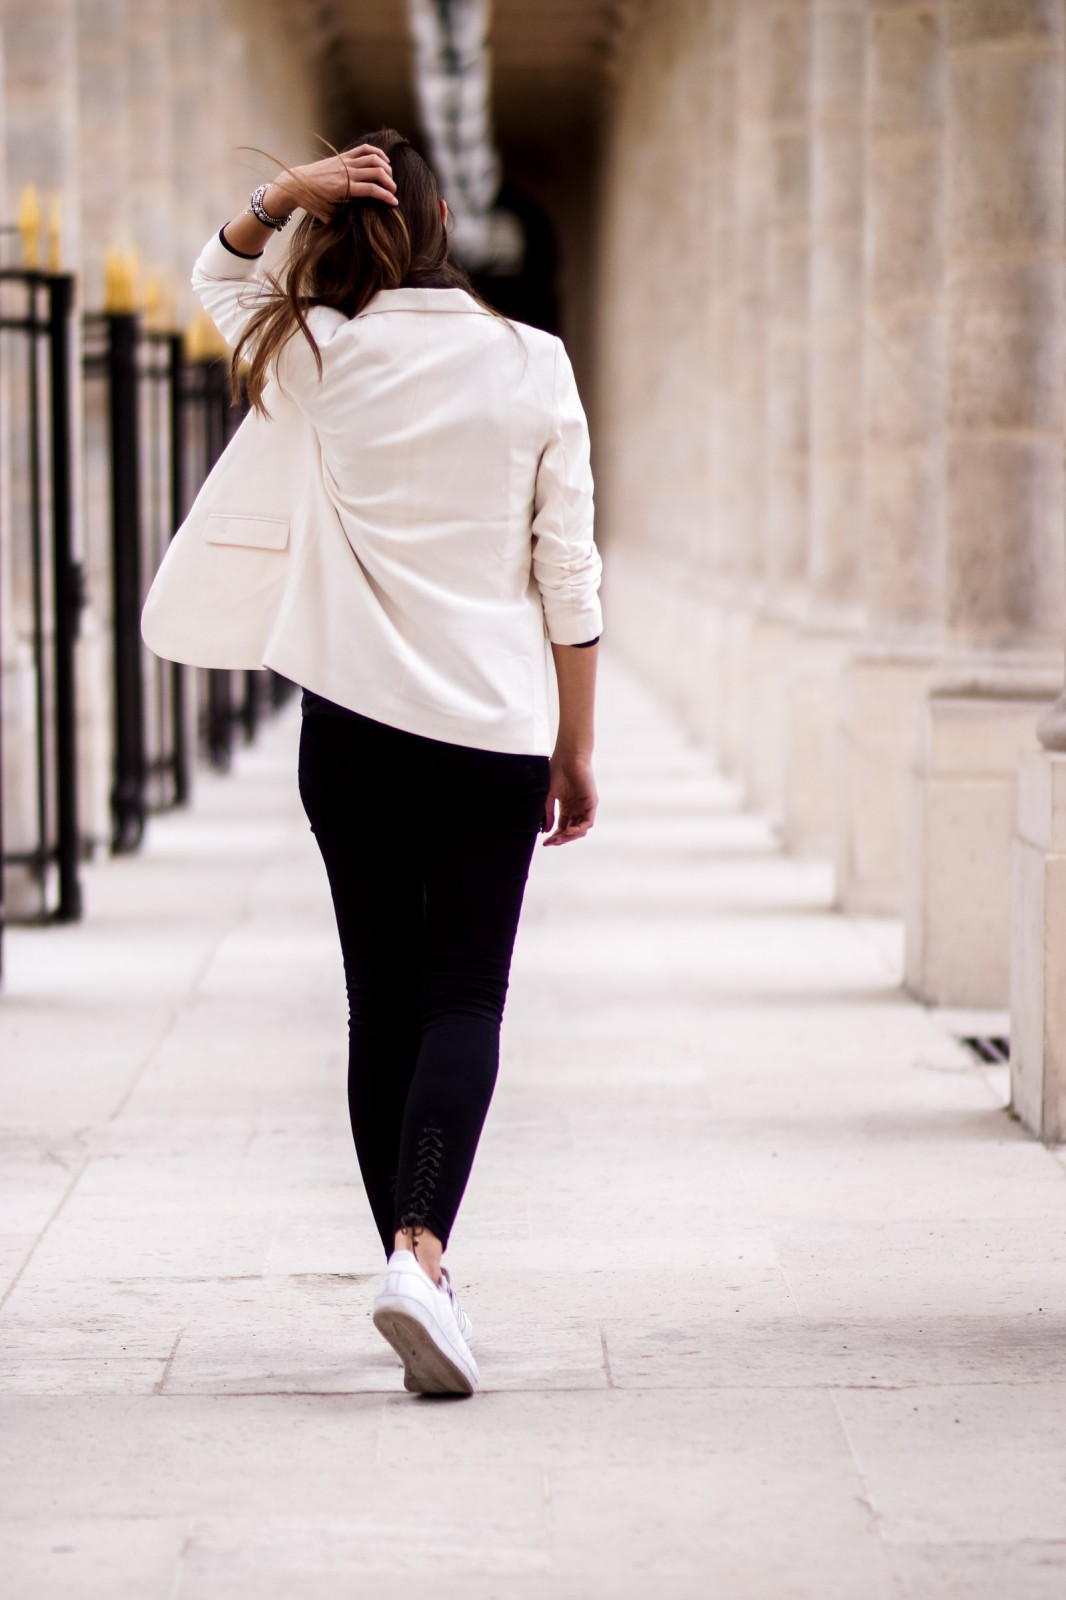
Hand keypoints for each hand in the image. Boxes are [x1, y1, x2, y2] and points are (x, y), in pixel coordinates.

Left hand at [266, 146, 398, 222]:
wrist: (296, 184)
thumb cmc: (312, 202)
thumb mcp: (328, 216)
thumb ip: (341, 219)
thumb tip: (354, 228)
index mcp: (344, 188)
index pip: (371, 189)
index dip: (386, 196)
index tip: (395, 203)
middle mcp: (346, 173)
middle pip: (376, 172)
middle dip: (389, 182)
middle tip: (394, 191)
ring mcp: (345, 162)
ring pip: (372, 159)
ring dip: (385, 167)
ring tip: (390, 177)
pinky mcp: (343, 156)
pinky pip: (363, 150)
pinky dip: (376, 152)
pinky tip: (384, 160)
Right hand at [542, 752, 597, 845]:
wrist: (567, 757)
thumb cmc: (556, 771)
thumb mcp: (549, 796)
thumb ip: (547, 813)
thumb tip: (545, 830)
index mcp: (567, 807)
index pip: (562, 827)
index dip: (554, 837)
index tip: (545, 843)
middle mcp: (577, 808)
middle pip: (571, 831)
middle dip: (561, 839)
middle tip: (551, 842)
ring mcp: (585, 807)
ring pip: (580, 830)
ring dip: (569, 836)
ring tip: (559, 838)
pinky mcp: (591, 803)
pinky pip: (587, 822)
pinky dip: (578, 829)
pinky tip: (568, 831)